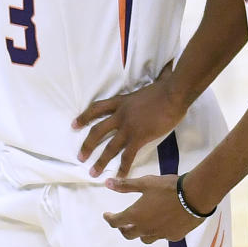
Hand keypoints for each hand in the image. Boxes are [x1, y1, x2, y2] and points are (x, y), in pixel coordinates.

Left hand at [73, 63, 186, 177]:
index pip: (97, 108)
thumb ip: (153, 80)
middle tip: (80, 157)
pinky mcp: (139, 137)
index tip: (74, 125)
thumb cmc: (166, 87)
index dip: (84, 117)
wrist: (173, 94)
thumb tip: (165, 69)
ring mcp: (128, 127)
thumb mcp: (150, 84)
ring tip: (92, 172)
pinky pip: (127, 156)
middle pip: (97, 130)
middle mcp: (120, 115)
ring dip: (100, 161)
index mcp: (122, 101)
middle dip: (87, 145)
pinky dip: (122, 168)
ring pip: (109, 147)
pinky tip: (118, 176)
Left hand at [103, 174, 202, 243]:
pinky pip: (160, 236)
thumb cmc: (168, 188)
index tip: (106, 215)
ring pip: (144, 238)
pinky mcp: (173, 236)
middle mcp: (145, 229)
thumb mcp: (145, 182)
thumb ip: (126, 185)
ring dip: (139, 232)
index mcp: (136, 215)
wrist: (194, 196)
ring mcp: (160, 234)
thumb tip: (107, 183)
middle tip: (122, 222)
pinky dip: (157, 231)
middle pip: (128, 234)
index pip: (116, 222)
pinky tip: (161, 223)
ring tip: (141, 224)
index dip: (109, 218)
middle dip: (122, 228)